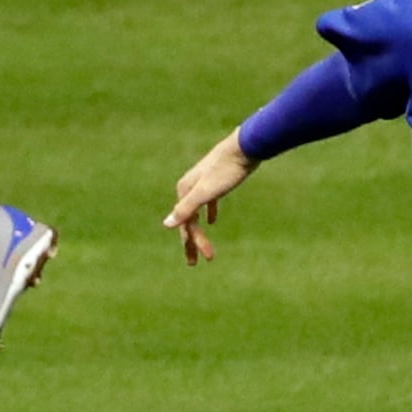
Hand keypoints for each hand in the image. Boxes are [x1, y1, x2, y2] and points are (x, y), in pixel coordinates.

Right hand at [164, 133, 257, 265]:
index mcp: (184, 191)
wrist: (245, 147)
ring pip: (197, 213)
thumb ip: (186, 208)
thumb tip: (167, 224)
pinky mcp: (215, 180)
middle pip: (188, 221)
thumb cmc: (226, 170)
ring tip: (203, 248)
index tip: (208, 258)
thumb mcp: (206, 192)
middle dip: (192, 242)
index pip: (186, 224)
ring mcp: (201, 183)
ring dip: (199, 231)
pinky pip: (207, 201)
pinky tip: (213, 221)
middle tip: (194, 263)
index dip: (195, 242)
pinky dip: (209, 212)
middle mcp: (189, 187)